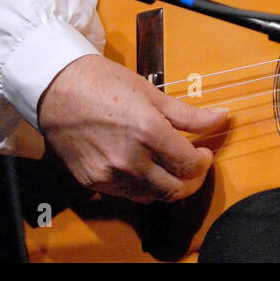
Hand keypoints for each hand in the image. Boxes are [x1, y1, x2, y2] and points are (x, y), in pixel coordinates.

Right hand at [37, 54, 229, 202]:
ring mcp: (108, 174)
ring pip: (152, 196)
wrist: (57, 88)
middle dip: (192, 180)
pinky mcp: (93, 182)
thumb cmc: (104, 84)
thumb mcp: (152, 94)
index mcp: (147, 132)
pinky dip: (144, 187)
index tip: (204, 151)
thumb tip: (222, 117)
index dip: (204, 161)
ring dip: (168, 185)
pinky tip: (146, 169)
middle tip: (194, 164)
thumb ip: (189, 114)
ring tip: (171, 166)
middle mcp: (129, 159)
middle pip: (175, 189)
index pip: (190, 165)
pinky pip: (128, 195)